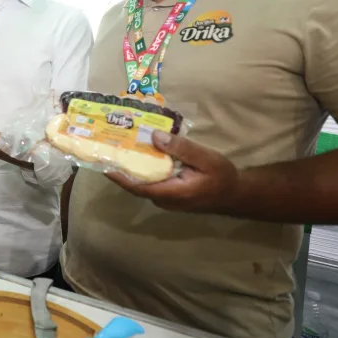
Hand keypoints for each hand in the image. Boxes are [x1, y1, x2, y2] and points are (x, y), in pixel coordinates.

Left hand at [106, 131, 242, 213]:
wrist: (234, 194)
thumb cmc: (222, 177)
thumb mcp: (206, 158)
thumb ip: (181, 148)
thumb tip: (155, 137)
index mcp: (171, 192)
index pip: (138, 187)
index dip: (119, 177)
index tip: (103, 165)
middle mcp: (164, 199)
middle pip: (136, 185)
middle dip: (120, 169)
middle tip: (107, 149)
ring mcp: (165, 199)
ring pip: (142, 184)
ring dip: (130, 169)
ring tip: (117, 149)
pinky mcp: (168, 195)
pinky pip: (150, 183)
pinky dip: (141, 170)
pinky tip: (138, 154)